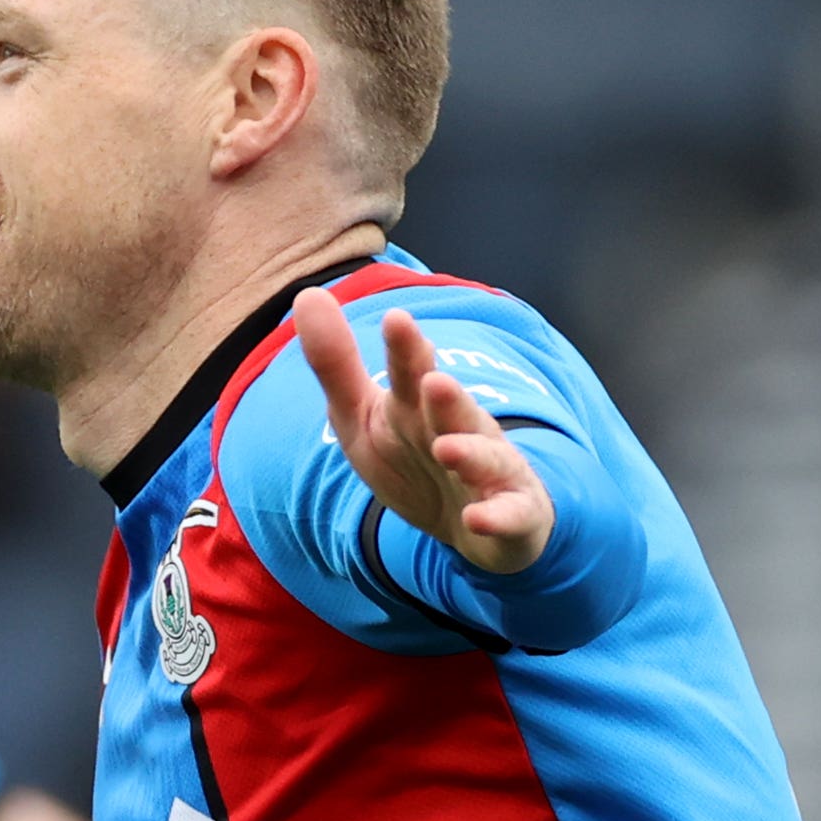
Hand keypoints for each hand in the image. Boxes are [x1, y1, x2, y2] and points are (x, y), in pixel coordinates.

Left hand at [294, 289, 551, 574]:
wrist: (472, 525)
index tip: (395, 320)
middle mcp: (460, 430)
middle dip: (446, 396)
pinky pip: (511, 516)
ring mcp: (491, 471)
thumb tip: (307, 295)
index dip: (406, 350)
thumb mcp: (361, 419)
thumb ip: (336, 365)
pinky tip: (477, 519)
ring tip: (447, 448)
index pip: (412, 372)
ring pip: (486, 458)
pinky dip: (498, 518)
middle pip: (453, 410)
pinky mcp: (513, 514)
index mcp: (420, 406)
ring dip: (471, 453)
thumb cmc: (411, 461)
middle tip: (432, 380)